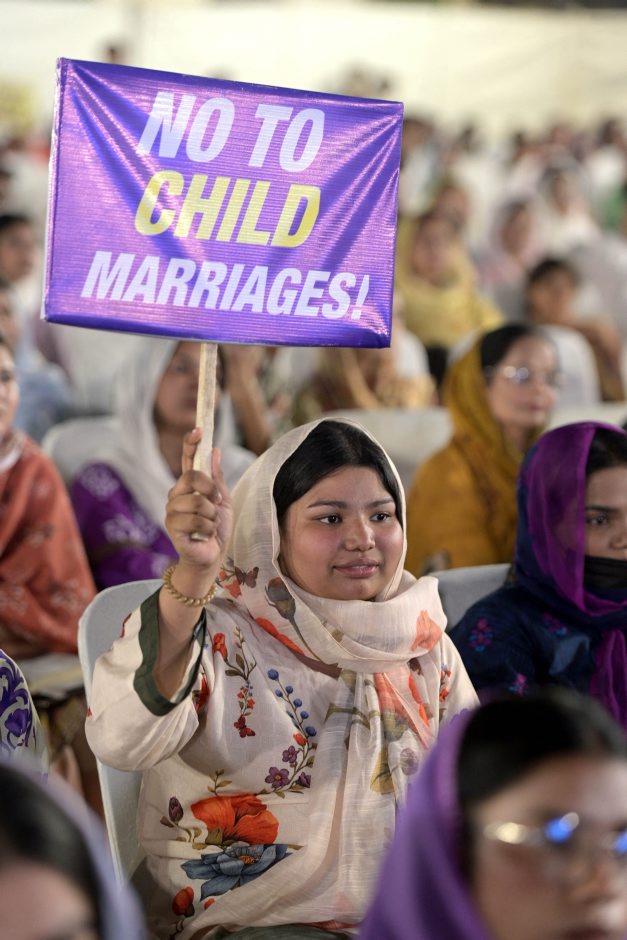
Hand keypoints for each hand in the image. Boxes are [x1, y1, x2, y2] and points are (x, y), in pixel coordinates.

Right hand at [165, 428, 233, 574]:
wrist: (212, 557)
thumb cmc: (216, 529)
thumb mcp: (223, 501)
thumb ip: (217, 478)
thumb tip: (215, 451)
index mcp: (189, 486)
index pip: (187, 460)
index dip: (191, 444)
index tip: (198, 430)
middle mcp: (176, 495)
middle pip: (192, 477)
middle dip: (210, 489)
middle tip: (216, 503)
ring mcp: (172, 511)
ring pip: (196, 501)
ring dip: (212, 515)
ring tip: (210, 525)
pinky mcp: (172, 527)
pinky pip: (195, 520)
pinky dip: (208, 528)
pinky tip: (205, 535)